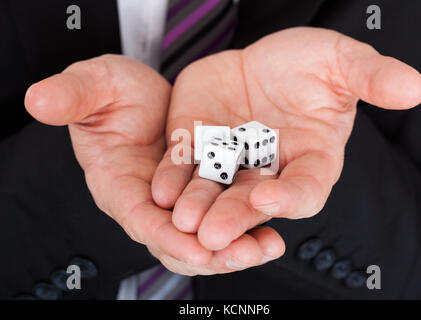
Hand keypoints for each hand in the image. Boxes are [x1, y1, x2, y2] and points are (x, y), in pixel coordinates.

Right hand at [25, 54, 283, 274]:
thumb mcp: (94, 85)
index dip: (164, 235)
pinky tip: (272, 230)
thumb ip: (72, 96)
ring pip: (205, 236)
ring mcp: (179, 202)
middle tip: (245, 254)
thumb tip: (37, 99)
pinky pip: (223, 218)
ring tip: (268, 247)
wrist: (141, 94)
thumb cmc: (113, 93)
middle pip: (177, 240)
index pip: (138, 218)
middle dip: (210, 252)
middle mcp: (149, 202)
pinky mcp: (204, 194)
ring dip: (236, 246)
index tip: (197, 246)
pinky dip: (246, 226)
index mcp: (118, 184)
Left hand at [152, 27, 420, 252]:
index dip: (291, 197)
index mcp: (309, 159)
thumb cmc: (308, 64)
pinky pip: (184, 166)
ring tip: (184, 220)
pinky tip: (162, 190)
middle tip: (214, 234)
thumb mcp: (342, 62)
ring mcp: (230, 161)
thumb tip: (415, 87)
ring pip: (214, 190)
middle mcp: (268, 170)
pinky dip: (173, 178)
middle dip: (235, 217)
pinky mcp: (199, 145)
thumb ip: (372, 78)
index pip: (306, 189)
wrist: (263, 59)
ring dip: (199, 206)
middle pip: (253, 201)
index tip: (272, 200)